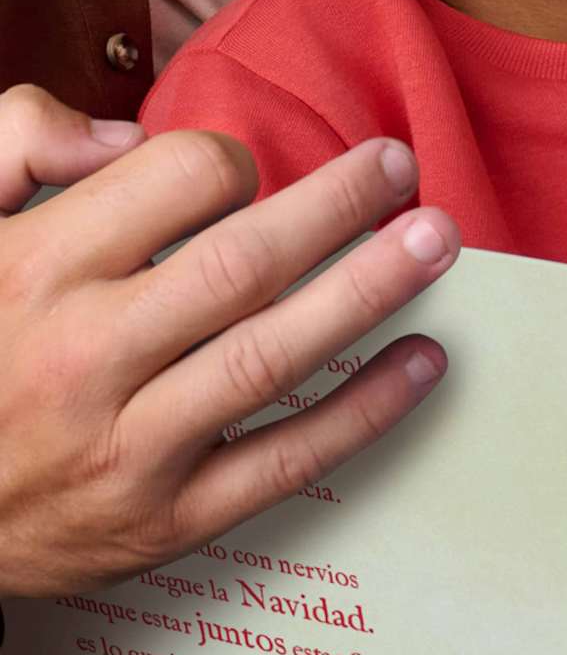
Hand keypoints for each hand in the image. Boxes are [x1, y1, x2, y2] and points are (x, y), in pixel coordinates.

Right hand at [0, 86, 460, 595]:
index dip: (233, 160)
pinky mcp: (165, 519)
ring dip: (369, 292)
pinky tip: (423, 361)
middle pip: (244, 265)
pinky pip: (283, 460)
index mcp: (37, 271)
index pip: (174, 184)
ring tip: (436, 242)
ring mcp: (129, 445)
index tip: (257, 166)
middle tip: (402, 166)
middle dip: (339, 207)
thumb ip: (17, 146)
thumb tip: (123, 135)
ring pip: (272, 357)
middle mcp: (86, 355)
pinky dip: (365, 411)